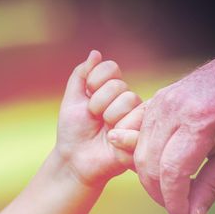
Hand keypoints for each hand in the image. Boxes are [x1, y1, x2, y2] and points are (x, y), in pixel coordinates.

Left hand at [56, 50, 141, 186]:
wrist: (74, 160)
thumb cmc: (73, 132)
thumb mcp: (71, 101)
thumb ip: (80, 75)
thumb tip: (95, 53)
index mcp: (111, 90)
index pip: (111, 68)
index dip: (94, 82)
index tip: (85, 100)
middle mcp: (127, 101)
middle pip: (118, 86)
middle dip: (98, 104)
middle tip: (94, 120)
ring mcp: (136, 117)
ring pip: (129, 100)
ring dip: (109, 118)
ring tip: (105, 132)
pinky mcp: (142, 134)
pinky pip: (138, 121)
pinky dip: (120, 132)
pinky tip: (113, 141)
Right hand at [108, 52, 214, 213]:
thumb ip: (211, 187)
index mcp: (200, 122)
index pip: (173, 172)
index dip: (174, 203)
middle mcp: (174, 109)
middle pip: (149, 164)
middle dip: (160, 195)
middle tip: (178, 211)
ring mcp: (160, 102)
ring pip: (139, 152)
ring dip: (150, 179)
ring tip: (170, 193)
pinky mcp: (155, 101)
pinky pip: (138, 135)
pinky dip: (144, 158)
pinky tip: (159, 171)